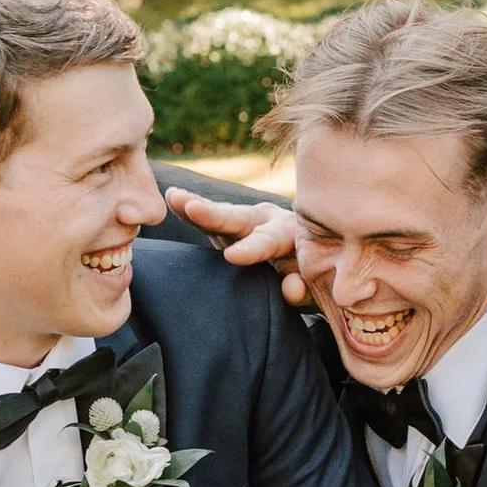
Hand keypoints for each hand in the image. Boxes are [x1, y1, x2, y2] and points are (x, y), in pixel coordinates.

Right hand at [164, 188, 309, 306]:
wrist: (311, 257)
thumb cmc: (313, 274)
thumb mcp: (314, 285)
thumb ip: (305, 288)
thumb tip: (290, 288)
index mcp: (287, 233)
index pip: (267, 241)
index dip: (251, 249)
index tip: (230, 256)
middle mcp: (264, 220)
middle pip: (236, 218)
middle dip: (212, 214)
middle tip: (191, 206)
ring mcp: (243, 222)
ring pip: (218, 215)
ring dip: (195, 207)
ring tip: (174, 197)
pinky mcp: (226, 228)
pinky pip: (207, 220)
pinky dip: (190, 210)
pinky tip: (172, 197)